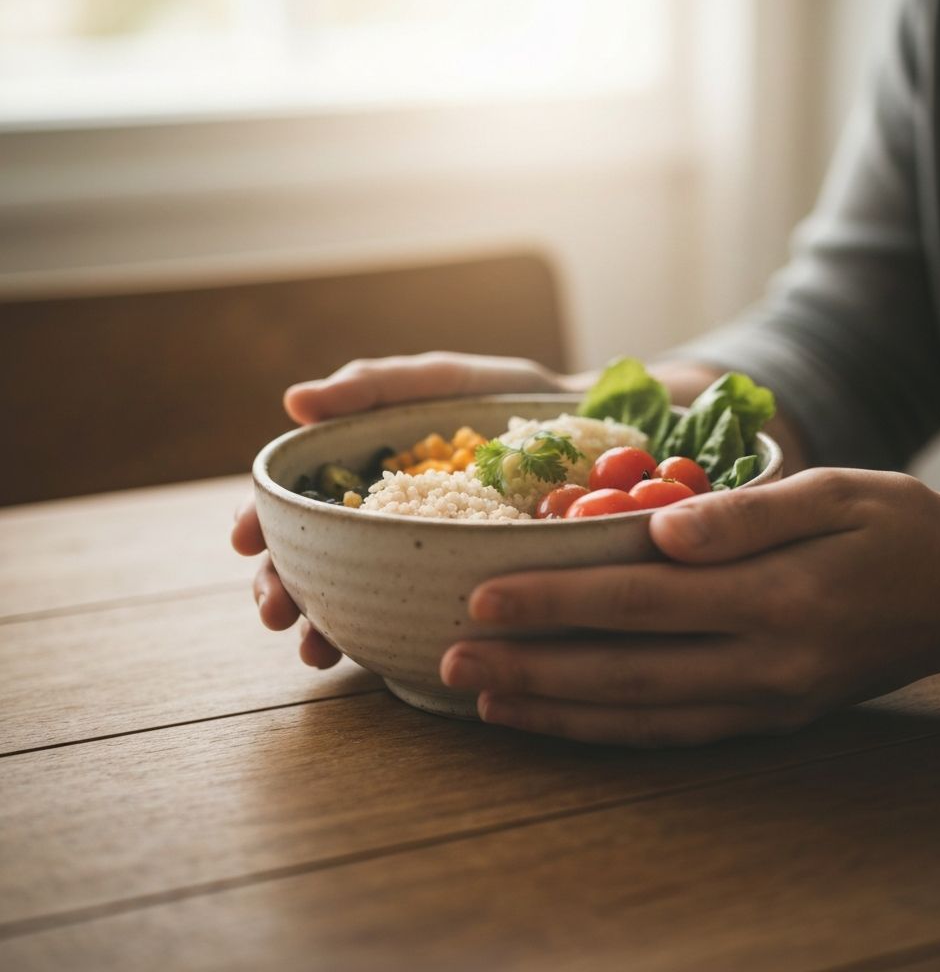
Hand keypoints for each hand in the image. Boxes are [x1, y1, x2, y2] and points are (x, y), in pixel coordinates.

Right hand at [231, 351, 571, 664]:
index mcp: (369, 472)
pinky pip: (412, 616)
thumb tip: (292, 402)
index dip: (260, 520)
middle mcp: (386, 521)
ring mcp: (419, 557)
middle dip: (281, 586)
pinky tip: (370, 658)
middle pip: (311, 556)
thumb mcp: (444, 382)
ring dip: (320, 626)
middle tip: (275, 613)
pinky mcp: (460, 587)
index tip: (242, 541)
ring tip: (314, 651)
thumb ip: (377, 386)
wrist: (597, 434)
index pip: (296, 500)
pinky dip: (382, 637)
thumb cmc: (512, 400)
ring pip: (351, 595)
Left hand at [440, 469, 939, 746]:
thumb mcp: (837, 492)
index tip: (481, 597)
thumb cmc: (894, 525)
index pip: (640, 598)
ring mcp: (766, 701)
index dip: (556, 600)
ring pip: (640, 716)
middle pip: (624, 669)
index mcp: (777, 595)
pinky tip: (554, 721)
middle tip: (450, 661)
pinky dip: (606, 732)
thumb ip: (747, 513)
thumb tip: (661, 528)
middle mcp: (764, 662)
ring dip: (554, 711)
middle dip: (531, 667)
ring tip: (480, 701)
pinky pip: (673, 733)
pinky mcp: (767, 717)